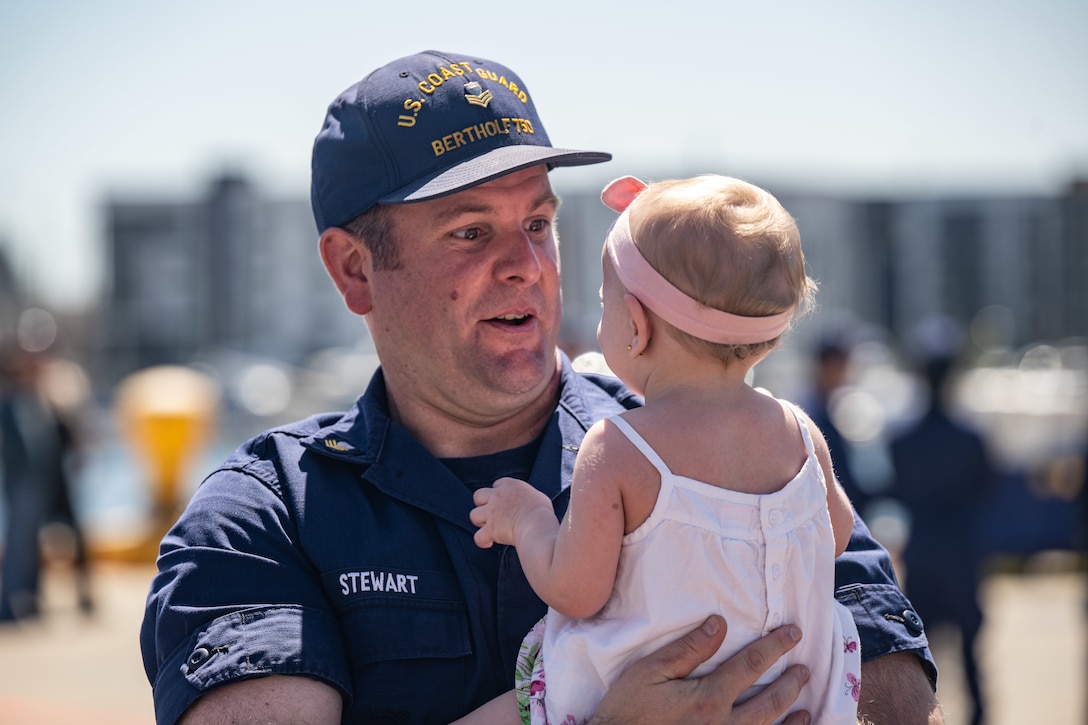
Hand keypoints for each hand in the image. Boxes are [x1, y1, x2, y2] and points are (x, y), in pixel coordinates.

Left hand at [470, 477, 554, 548]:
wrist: (538, 524)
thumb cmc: (542, 512)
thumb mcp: (538, 497)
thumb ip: (528, 496)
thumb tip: (530, 501)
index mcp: (510, 485)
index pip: (497, 484)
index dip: (498, 493)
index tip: (504, 503)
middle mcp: (498, 496)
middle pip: (478, 496)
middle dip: (482, 505)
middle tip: (490, 514)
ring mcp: (492, 512)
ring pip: (473, 515)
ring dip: (479, 522)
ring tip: (488, 528)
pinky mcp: (491, 529)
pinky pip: (478, 536)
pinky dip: (482, 541)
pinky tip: (489, 542)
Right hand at [590, 616, 811, 724]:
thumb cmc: (629, 710)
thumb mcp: (651, 672)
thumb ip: (688, 649)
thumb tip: (719, 624)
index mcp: (709, 698)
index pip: (751, 665)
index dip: (775, 646)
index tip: (793, 632)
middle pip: (770, 701)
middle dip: (790, 682)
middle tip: (804, 668)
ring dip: (791, 717)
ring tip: (805, 706)